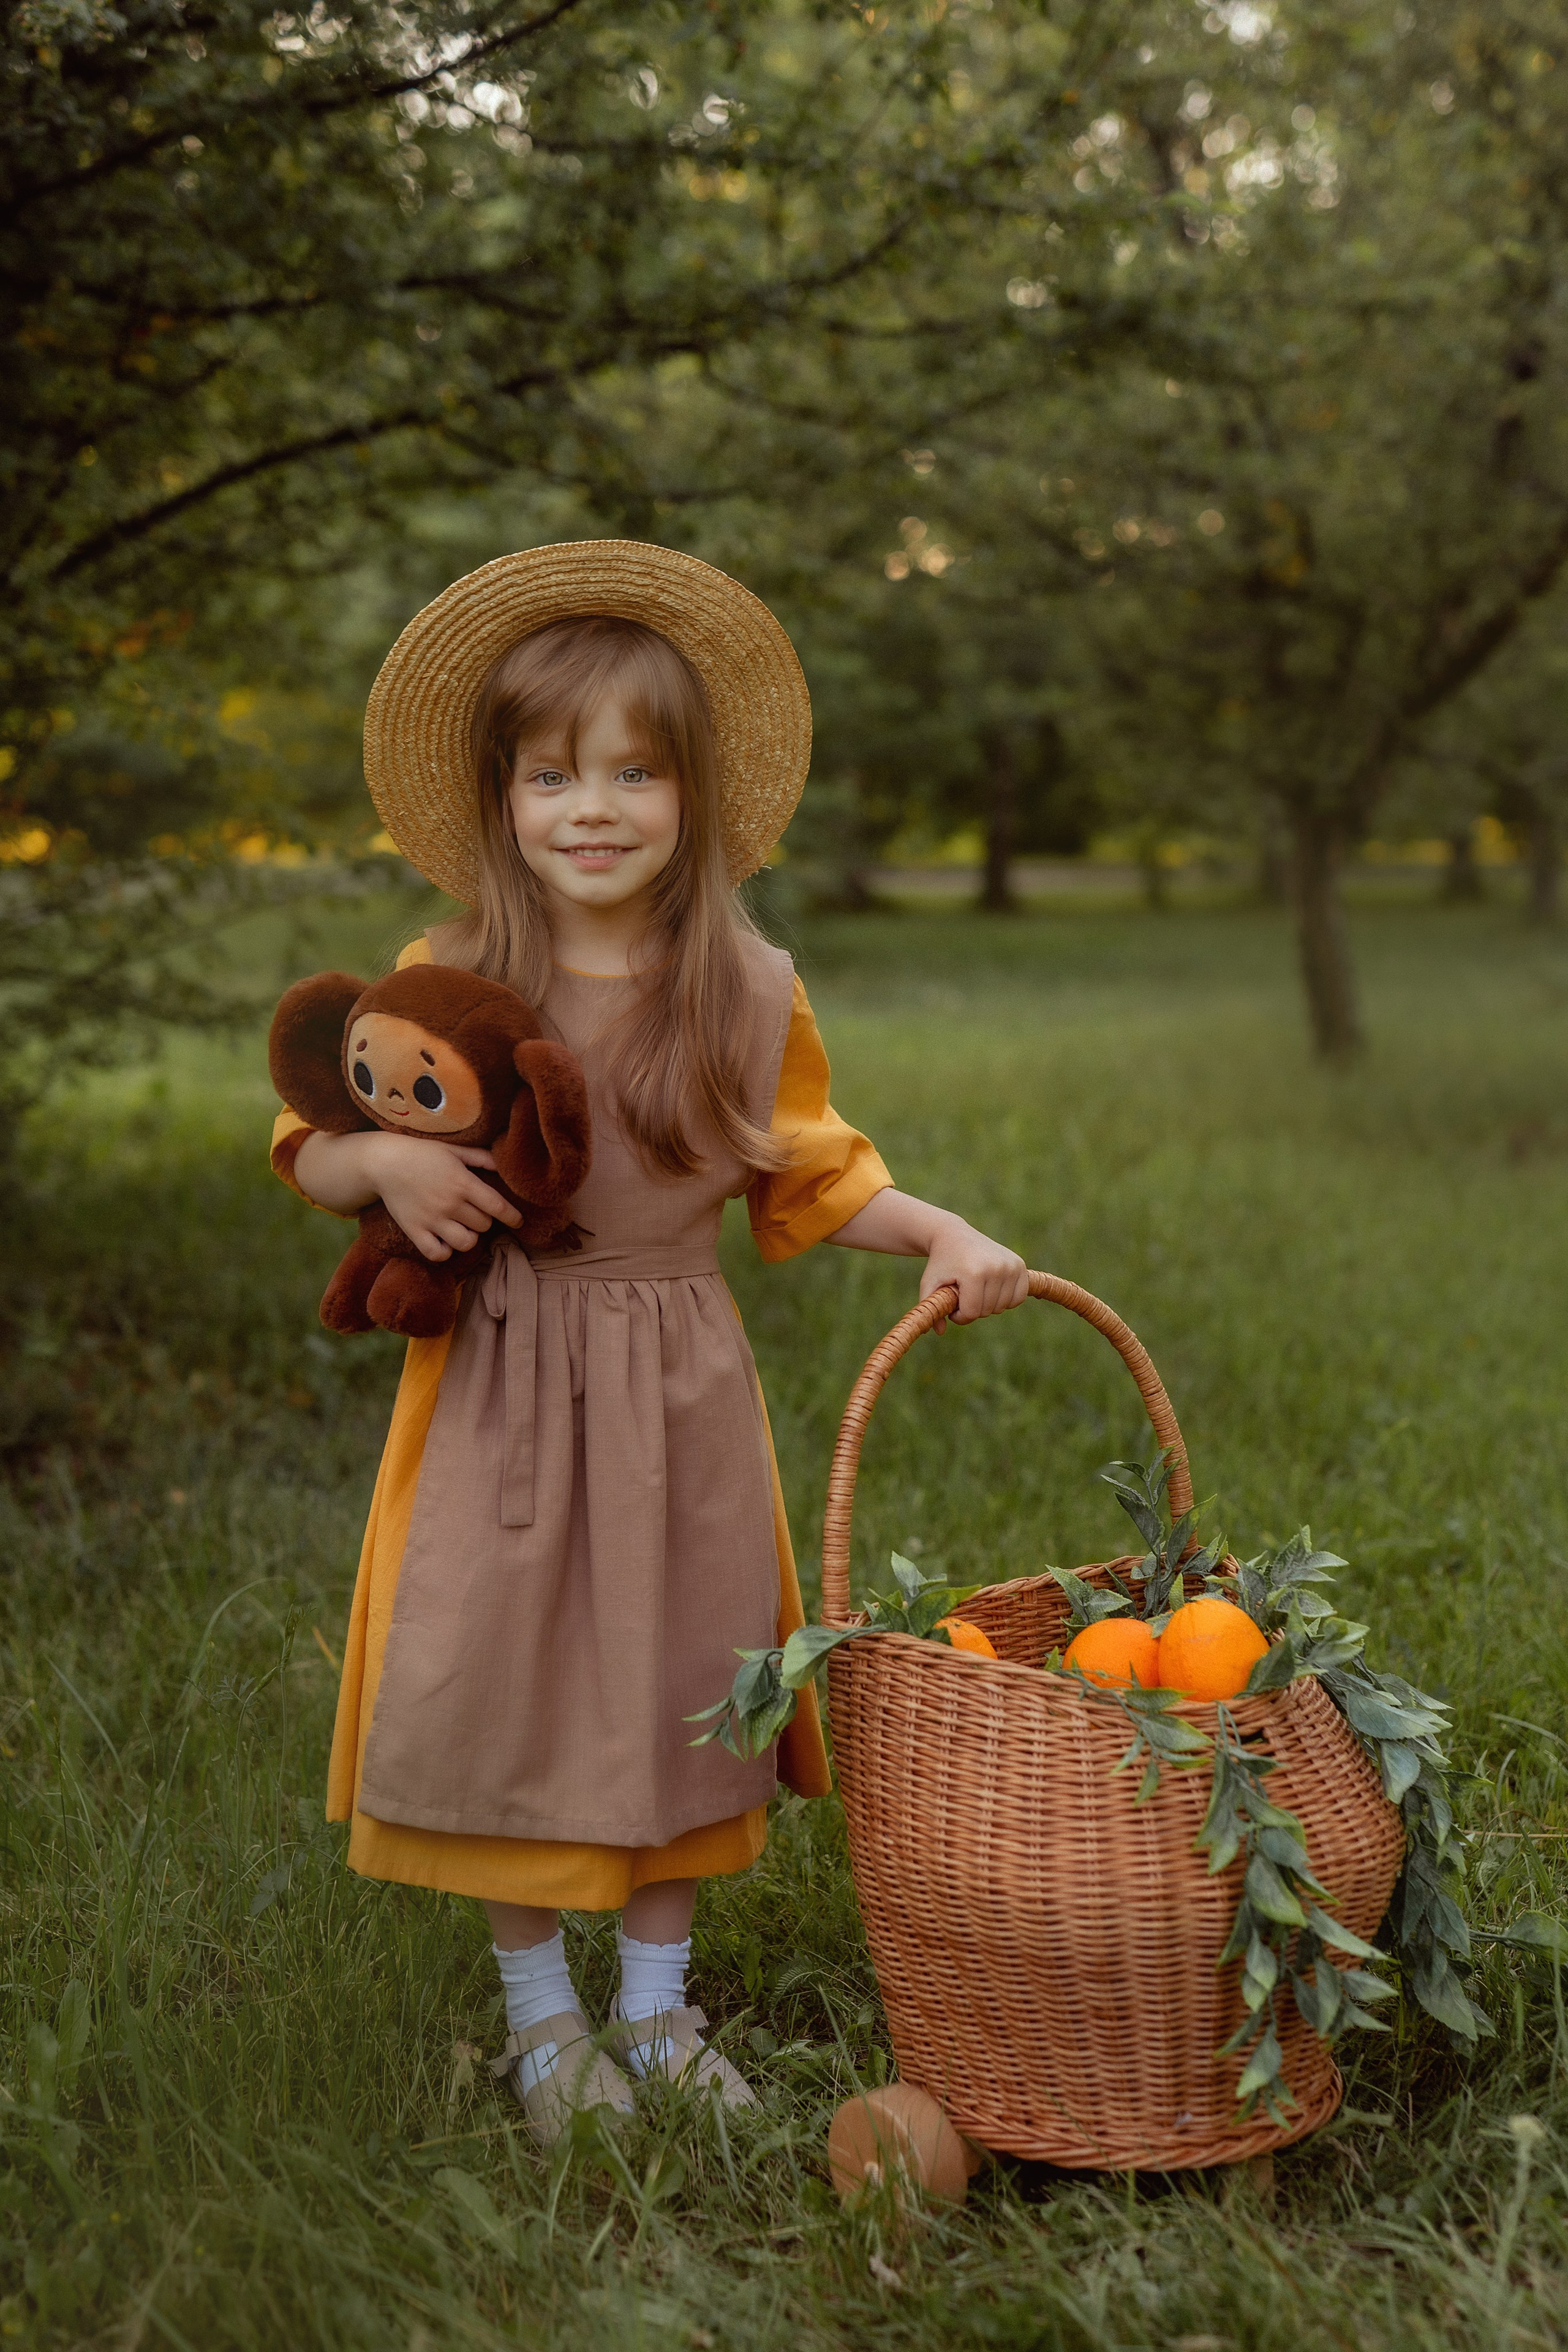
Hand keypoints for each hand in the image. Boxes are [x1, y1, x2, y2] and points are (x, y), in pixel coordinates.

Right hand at [368, 1133, 521, 1262]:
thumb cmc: (422, 1153)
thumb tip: (504, 1165)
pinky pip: (438, 1254)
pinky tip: (445, 1241)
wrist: (384, 1162)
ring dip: (469, 1237)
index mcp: (463, 1182)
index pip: (497, 1207)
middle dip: (484, 1220)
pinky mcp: (414, 1231)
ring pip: (466, 1243)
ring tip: (463, 1228)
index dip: (513, 1216)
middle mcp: (450, 1203)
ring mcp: (432, 1220)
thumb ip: (480, 1158)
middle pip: (484, 1225)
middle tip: (475, 1212)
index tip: (519, 1221)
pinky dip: (445, 1252)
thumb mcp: (453, 1149)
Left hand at [917, 1211, 1029, 1327]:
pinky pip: (1018, 1297)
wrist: (954, 1235)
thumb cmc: (941, 1262)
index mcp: (974, 1273)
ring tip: (975, 1289)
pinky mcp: (1019, 1265)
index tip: (952, 1306)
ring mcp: (1010, 1265)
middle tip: (963, 1294)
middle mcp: (996, 1268)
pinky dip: (1007, 1299)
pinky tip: (992, 1290)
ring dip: (988, 1304)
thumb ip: (932, 1308)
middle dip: (973, 1309)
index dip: (959, 1315)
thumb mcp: (929, 1284)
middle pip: (987, 1311)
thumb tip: (940, 1332)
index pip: (971, 1312)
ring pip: (1003, 1306)